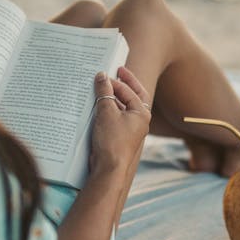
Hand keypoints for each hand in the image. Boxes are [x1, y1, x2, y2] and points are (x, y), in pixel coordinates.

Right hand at [89, 66, 151, 182]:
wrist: (110, 168)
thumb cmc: (112, 141)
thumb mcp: (106, 112)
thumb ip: (104, 92)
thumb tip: (101, 76)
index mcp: (142, 113)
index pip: (129, 91)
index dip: (115, 81)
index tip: (102, 74)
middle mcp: (139, 120)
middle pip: (134, 96)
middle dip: (125, 83)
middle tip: (117, 71)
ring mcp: (130, 129)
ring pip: (124, 107)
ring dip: (114, 97)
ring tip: (102, 88)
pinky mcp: (120, 136)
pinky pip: (116, 117)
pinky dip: (109, 109)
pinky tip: (98, 106)